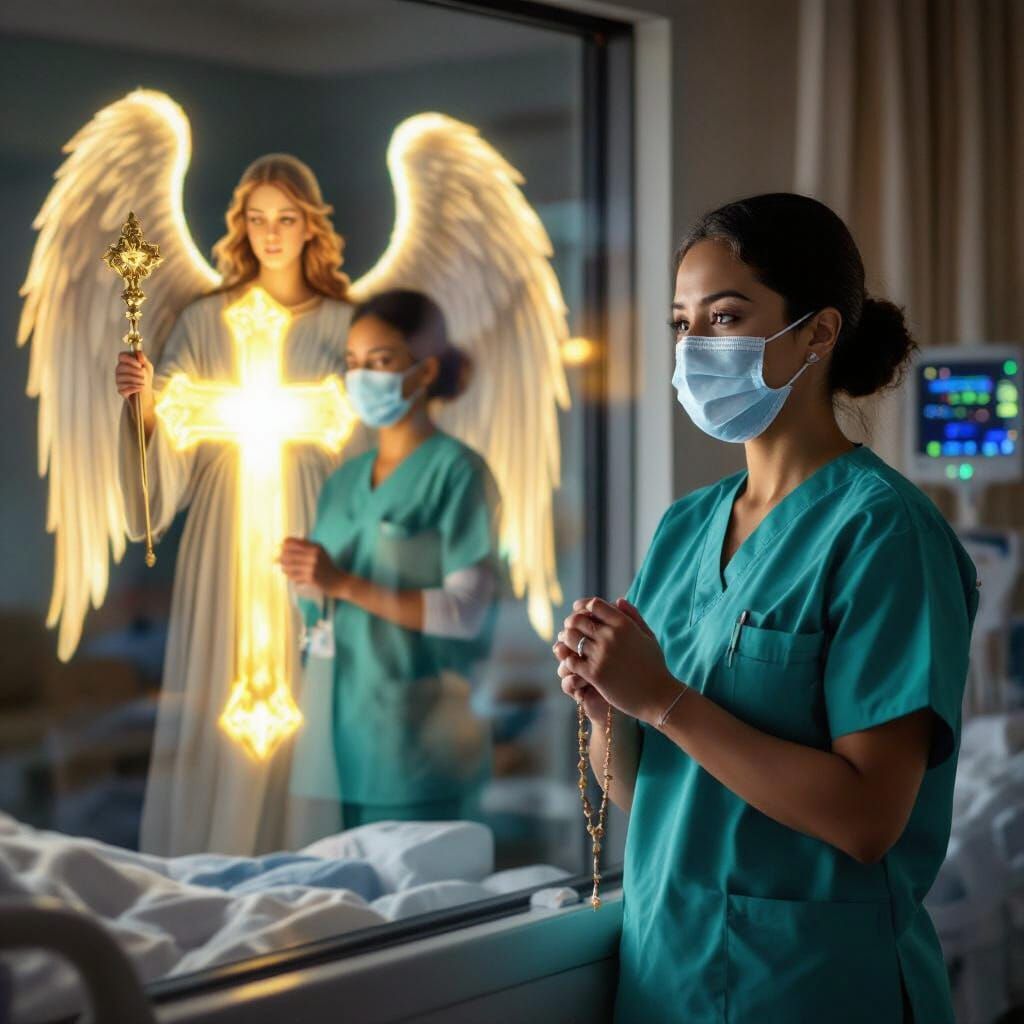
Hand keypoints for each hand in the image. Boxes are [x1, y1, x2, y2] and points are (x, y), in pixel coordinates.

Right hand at [115, 351, 154, 406]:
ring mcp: (118, 380)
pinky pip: (123, 388)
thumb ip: (143, 358)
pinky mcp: (120, 390)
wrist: (147, 390)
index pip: (121, 356)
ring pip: (122, 378)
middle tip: (143, 375)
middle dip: (135, 371)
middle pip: (121, 367)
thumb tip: (139, 356)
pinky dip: (134, 388)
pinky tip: (140, 388)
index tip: (140, 364)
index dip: (130, 359)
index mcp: (125, 362)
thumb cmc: (145, 376)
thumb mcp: (147, 365)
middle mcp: (119, 370)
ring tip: (143, 382)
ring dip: (136, 380)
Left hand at [278, 538, 350, 598]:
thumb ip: (305, 545)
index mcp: (315, 547)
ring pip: (288, 566)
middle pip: (287, 554)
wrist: (339, 581)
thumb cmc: (327, 566)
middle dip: (281, 558)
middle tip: (279, 562)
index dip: (283, 546)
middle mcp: (313, 555)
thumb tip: (284, 544)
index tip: (282, 551)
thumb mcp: (320, 551)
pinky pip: (293, 576)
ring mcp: (312, 567)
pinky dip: (290, 576)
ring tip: (284, 569)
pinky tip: (291, 576)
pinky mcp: (311, 577)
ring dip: (284, 568)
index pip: (290, 542)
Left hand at [552, 596, 679, 726]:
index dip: (583, 606)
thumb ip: (633, 616)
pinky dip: (569, 659)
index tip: (579, 612)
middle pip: (577, 619)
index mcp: (624, 624)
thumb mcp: (648, 636)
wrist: (658, 696)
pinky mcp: (595, 674)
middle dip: (571, 622)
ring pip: (570, 638)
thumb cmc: (655, 666)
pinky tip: (575, 662)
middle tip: (571, 629)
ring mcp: (601, 655)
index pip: (594, 604)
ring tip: (570, 645)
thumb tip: (618, 600)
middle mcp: (611, 636)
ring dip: (567, 640)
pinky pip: (571, 660)